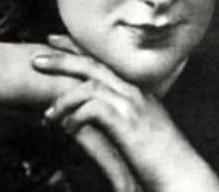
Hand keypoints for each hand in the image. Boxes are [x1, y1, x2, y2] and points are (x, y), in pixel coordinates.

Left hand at [34, 35, 218, 191]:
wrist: (182, 176)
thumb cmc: (160, 160)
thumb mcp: (139, 131)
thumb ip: (119, 118)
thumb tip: (94, 117)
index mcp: (135, 91)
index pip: (102, 62)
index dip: (77, 50)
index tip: (55, 42)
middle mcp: (134, 92)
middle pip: (92, 64)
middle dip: (62, 59)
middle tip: (36, 58)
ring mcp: (132, 105)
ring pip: (90, 84)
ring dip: (63, 99)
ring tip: (46, 115)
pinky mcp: (128, 122)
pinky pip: (93, 108)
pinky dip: (76, 116)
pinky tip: (68, 129)